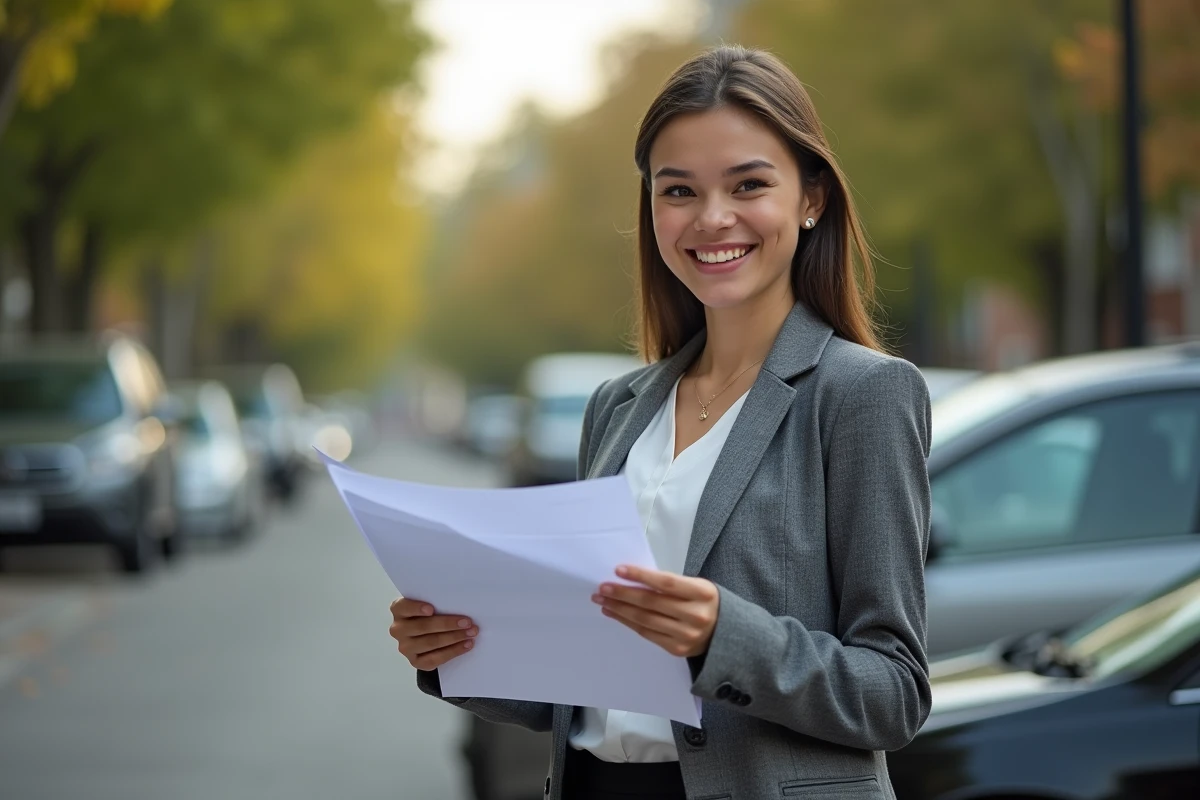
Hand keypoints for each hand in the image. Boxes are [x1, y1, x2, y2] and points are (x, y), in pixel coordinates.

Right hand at [388, 597, 477, 670]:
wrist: (426, 636)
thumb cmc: (430, 615)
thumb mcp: (429, 604)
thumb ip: (437, 602)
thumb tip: (459, 605)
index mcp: (399, 610)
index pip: (403, 607)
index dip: (416, 608)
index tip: (431, 609)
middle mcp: (398, 629)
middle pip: (423, 626)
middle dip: (448, 624)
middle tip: (467, 622)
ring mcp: (405, 647)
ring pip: (431, 642)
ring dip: (454, 637)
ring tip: (471, 633)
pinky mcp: (415, 661)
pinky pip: (435, 658)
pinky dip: (453, 651)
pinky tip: (466, 645)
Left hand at [593, 565, 718, 657]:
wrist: (727, 633)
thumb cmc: (705, 603)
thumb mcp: (696, 586)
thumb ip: (670, 584)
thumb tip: (632, 580)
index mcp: (702, 593)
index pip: (666, 583)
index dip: (640, 576)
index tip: (618, 570)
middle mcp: (695, 615)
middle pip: (652, 603)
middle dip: (623, 594)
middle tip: (602, 587)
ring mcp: (686, 635)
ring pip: (646, 620)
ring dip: (620, 609)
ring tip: (603, 600)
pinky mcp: (677, 649)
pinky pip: (647, 634)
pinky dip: (628, 622)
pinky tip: (616, 613)